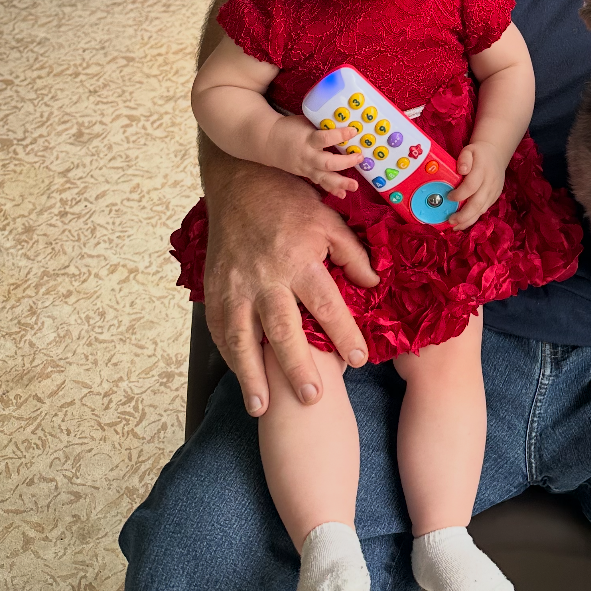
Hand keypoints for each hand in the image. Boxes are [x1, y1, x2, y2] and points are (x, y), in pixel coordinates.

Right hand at [202, 158, 381, 416]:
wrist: (240, 181)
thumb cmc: (290, 202)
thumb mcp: (329, 220)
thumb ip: (352, 254)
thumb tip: (374, 286)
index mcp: (299, 258)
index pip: (325, 303)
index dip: (343, 333)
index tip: (359, 359)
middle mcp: (266, 276)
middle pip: (283, 328)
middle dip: (297, 367)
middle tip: (313, 399)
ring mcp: (236, 285)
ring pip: (243, 337)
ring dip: (252, 375)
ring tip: (263, 409)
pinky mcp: (216, 288)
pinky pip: (220, 328)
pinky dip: (230, 357)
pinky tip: (243, 379)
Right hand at [272, 113, 363, 194]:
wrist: (268, 141)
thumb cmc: (290, 128)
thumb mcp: (305, 122)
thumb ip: (322, 126)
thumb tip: (344, 122)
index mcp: (308, 139)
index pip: (325, 138)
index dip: (340, 135)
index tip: (354, 131)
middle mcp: (308, 155)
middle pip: (327, 162)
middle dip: (345, 162)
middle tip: (360, 157)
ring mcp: (306, 167)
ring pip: (324, 177)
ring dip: (341, 182)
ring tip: (354, 186)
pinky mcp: (306, 174)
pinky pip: (320, 183)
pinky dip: (331, 189)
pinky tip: (343, 194)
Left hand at [448, 139, 505, 230]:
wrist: (495, 154)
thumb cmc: (478, 153)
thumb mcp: (469, 150)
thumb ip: (464, 158)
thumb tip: (462, 170)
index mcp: (482, 170)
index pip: (471, 186)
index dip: (459, 194)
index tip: (448, 196)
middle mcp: (490, 183)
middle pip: (477, 203)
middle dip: (463, 215)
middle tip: (450, 220)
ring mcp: (494, 192)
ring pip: (481, 210)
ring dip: (468, 220)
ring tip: (455, 226)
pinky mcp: (494, 197)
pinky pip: (484, 210)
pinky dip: (473, 218)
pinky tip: (463, 222)